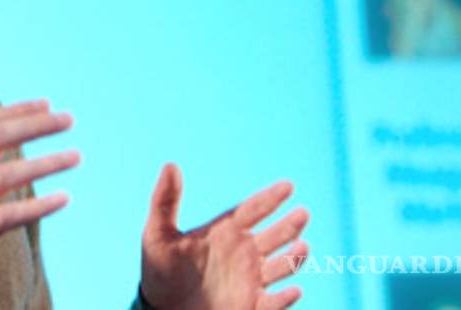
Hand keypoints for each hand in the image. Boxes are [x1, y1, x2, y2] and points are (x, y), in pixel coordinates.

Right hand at [0, 99, 79, 287]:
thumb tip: (12, 133)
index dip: (15, 110)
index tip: (46, 105)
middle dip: (35, 126)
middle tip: (68, 120)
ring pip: (6, 175)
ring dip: (46, 164)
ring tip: (76, 156)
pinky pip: (7, 216)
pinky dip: (38, 206)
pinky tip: (63, 198)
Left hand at [139, 164, 309, 309]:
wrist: (160, 308)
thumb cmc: (159, 269)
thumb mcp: (157, 234)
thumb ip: (164, 201)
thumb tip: (170, 165)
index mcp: (226, 231)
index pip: (253, 210)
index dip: (270, 198)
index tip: (288, 185)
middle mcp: (243, 252)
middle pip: (274, 236)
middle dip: (290, 226)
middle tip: (302, 213)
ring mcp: (249, 279)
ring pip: (281, 266)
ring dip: (294, 258)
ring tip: (302, 246)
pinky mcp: (250, 306)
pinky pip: (273, 303)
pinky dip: (284, 298)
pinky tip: (293, 290)